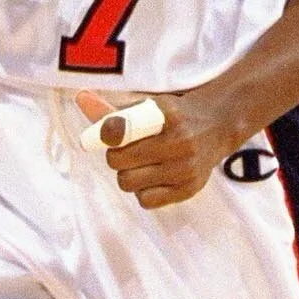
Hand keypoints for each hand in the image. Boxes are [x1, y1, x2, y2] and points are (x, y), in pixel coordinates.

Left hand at [75, 88, 237, 209]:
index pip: (125, 128)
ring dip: (127, 174)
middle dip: (116, 156)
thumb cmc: (175, 114)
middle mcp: (179, 141)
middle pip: (119, 161)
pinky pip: (146, 201)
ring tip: (140, 163)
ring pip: (128, 183)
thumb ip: (113, 108)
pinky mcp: (189, 189)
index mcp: (166, 114)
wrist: (218, 124)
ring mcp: (186, 168)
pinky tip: (153, 177)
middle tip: (126, 149)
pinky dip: (143, 191)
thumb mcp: (149, 104)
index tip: (96, 137)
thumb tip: (80, 98)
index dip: (107, 134)